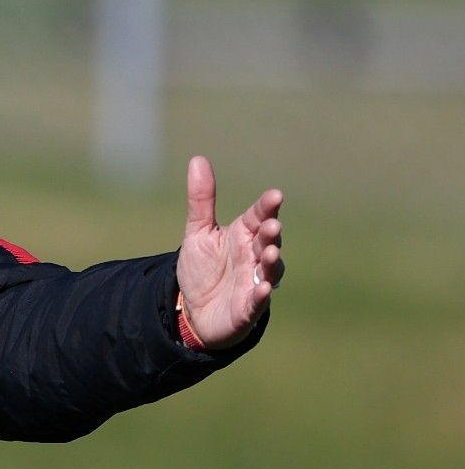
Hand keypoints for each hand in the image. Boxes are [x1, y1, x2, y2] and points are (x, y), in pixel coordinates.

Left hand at [177, 156, 283, 349]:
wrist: (194, 309)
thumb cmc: (203, 268)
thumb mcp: (198, 232)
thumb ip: (201, 200)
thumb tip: (198, 159)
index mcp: (244, 235)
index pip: (259, 216)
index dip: (267, 207)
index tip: (275, 195)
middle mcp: (254, 256)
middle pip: (267, 241)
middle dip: (271, 234)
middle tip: (271, 225)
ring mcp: (254, 281)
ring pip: (270, 270)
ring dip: (272, 262)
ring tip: (270, 253)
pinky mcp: (249, 307)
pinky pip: (258, 301)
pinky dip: (261, 295)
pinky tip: (262, 289)